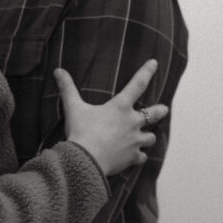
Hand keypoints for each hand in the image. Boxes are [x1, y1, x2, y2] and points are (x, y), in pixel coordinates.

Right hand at [55, 59, 168, 175]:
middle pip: (154, 114)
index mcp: (120, 107)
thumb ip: (67, 88)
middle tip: (164, 109)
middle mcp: (132, 122)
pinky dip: (139, 157)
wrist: (86, 160)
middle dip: (160, 111)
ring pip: (150, 138)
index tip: (154, 63)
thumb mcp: (73, 108)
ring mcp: (135, 141)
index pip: (137, 84)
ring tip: (146, 137)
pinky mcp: (132, 157)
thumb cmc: (80, 132)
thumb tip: (58, 70)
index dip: (146, 71)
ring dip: (148, 137)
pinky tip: (135, 157)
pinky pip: (142, 157)